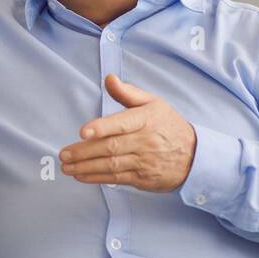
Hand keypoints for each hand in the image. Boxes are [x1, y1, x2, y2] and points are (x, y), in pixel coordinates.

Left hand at [59, 73, 197, 192]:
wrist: (195, 156)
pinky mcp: (143, 178)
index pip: (121, 123)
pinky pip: (116, 179)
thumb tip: (109, 79)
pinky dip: (97, 178)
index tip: (83, 132)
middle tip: (64, 154)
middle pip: (110, 147)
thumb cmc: (168, 126)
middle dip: (84, 152)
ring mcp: (144, 161)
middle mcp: (145, 141)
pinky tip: (81, 176)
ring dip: (85, 167)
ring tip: (67, 167)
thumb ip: (128, 93)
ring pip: (111, 165)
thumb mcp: (153, 103)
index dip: (101, 127)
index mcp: (146, 119)